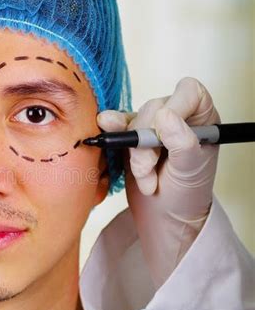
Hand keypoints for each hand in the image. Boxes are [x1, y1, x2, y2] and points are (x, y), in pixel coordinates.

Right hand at [97, 77, 220, 287]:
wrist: (164, 217)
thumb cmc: (186, 195)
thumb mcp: (190, 171)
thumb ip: (182, 143)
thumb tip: (166, 116)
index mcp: (202, 118)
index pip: (188, 93)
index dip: (174, 107)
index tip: (164, 134)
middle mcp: (178, 116)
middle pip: (155, 108)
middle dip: (147, 143)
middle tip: (149, 171)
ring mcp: (152, 125)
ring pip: (134, 121)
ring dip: (134, 152)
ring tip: (145, 178)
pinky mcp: (131, 135)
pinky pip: (117, 124)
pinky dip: (113, 132)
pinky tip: (107, 130)